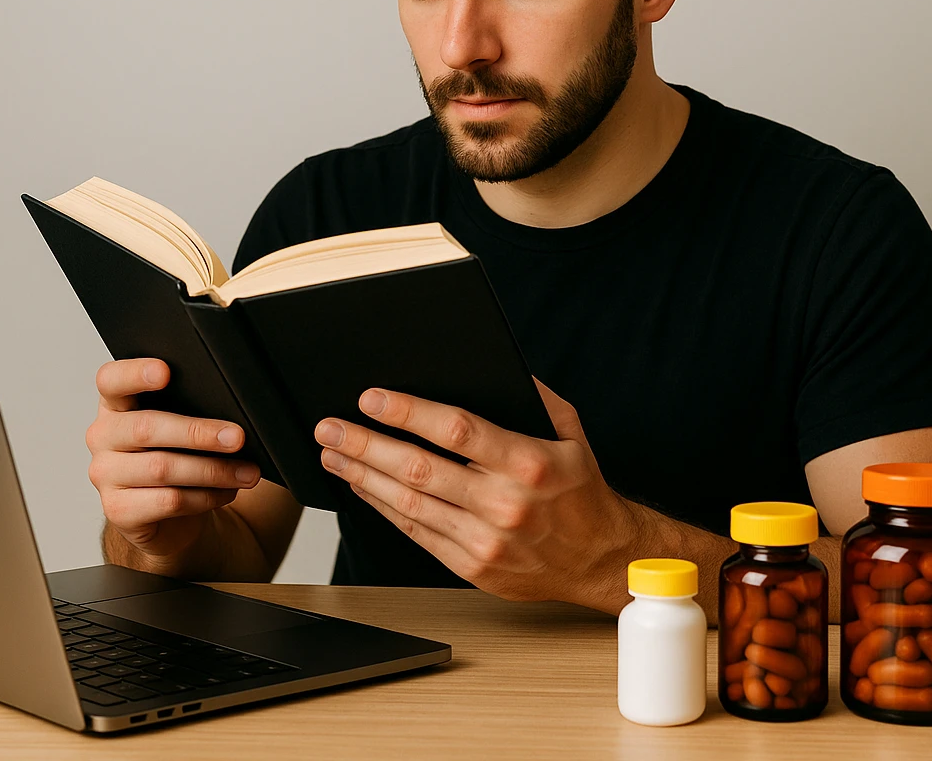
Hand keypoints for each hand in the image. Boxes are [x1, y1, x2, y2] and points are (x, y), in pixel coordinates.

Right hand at [87, 359, 259, 567]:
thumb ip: (193, 410)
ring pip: (162, 468)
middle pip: (146, 428)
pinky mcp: (119, 510)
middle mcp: (103, 436)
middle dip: (199, 433)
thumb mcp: (181, 428)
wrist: (166, 516)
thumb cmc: (177, 458)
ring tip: (247, 472)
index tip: (165, 372)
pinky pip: (168, 501)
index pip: (112, 380)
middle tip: (237, 437)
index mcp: (116, 404)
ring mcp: (106, 475)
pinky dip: (206, 497)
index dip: (135, 373)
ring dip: (214, 471)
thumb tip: (233, 418)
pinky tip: (226, 492)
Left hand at [313, 379, 645, 610]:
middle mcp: (504, 504)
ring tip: (334, 455)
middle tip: (330, 428)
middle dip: (366, 445)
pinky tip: (363, 486)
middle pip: (418, 469)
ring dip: (363, 476)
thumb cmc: (583, 492)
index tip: (371, 398)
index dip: (407, 412)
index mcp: (528, 463)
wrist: (601, 560)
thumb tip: (494, 364)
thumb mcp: (571, 434)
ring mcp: (486, 540)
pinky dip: (383, 508)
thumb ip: (534, 397)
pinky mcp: (473, 567)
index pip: (455, 430)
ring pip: (408, 504)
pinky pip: (416, 534)